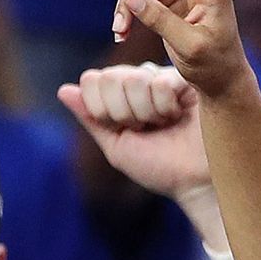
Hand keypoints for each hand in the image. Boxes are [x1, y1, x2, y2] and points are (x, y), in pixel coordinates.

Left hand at [58, 64, 208, 201]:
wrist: (197, 182)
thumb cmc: (162, 169)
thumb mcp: (118, 148)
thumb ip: (92, 119)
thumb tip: (63, 91)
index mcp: (119, 95)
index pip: (92, 80)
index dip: (103, 110)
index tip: (125, 130)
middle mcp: (138, 81)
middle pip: (110, 78)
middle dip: (126, 113)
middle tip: (148, 128)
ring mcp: (162, 77)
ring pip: (134, 78)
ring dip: (148, 112)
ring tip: (167, 123)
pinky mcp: (185, 78)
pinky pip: (160, 82)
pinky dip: (167, 107)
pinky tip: (182, 115)